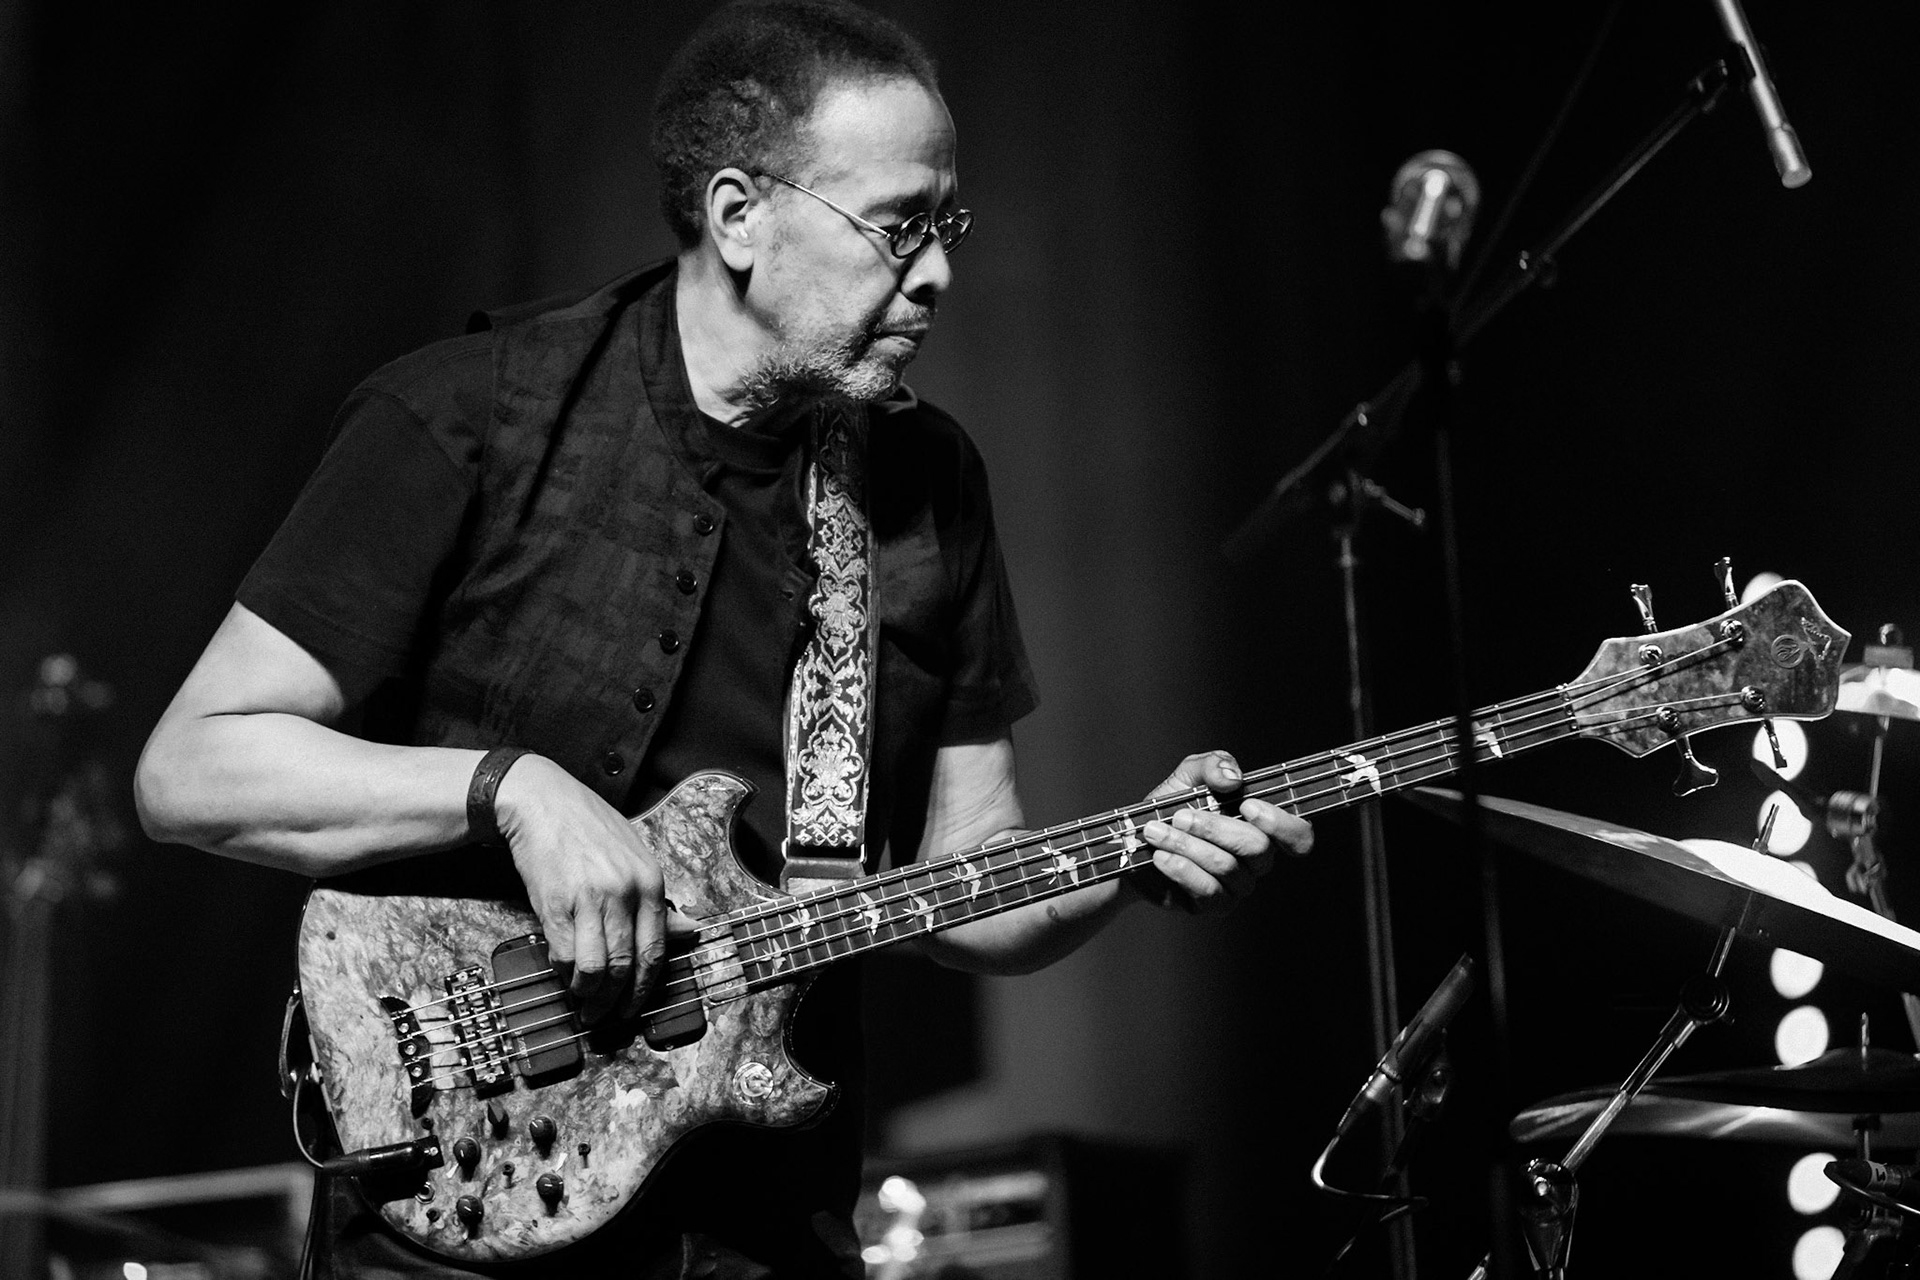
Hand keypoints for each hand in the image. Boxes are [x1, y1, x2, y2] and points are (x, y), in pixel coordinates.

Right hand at [493, 755, 679, 1023]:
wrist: (542, 802)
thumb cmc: (589, 828)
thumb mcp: (636, 856)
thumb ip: (658, 899)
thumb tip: (687, 932)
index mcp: (650, 882)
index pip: (656, 951)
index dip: (646, 988)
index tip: (634, 1006)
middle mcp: (625, 892)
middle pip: (627, 966)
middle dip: (617, 1002)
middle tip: (605, 1017)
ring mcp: (590, 899)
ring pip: (596, 969)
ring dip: (589, 995)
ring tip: (583, 1003)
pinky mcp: (555, 904)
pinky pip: (563, 955)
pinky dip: (563, 973)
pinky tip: (563, 974)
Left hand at [1133, 750, 1310, 913]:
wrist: (1137, 845)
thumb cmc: (1171, 809)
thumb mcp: (1187, 777)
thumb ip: (1212, 765)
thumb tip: (1233, 778)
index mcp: (1262, 827)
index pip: (1298, 835)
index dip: (1281, 824)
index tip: (1246, 806)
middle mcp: (1257, 860)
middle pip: (1257, 848)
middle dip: (1215, 828)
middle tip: (1180, 817)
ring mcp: (1238, 885)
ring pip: (1227, 867)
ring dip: (1187, 845)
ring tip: (1156, 832)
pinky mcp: (1215, 906)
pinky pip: (1208, 890)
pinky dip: (1181, 869)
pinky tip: (1161, 856)